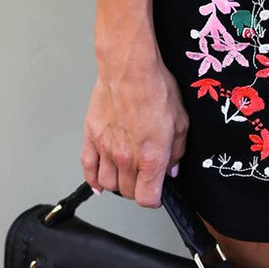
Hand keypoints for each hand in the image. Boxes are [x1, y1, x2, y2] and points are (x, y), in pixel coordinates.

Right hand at [81, 47, 188, 206]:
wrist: (129, 68)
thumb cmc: (155, 88)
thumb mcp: (180, 121)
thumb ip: (177, 151)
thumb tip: (172, 169)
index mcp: (151, 157)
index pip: (148, 199)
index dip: (154, 198)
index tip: (157, 191)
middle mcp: (126, 158)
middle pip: (127, 192)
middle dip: (138, 188)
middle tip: (144, 175)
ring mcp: (106, 149)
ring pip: (108, 183)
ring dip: (118, 183)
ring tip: (126, 172)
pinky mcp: (91, 137)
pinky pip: (88, 168)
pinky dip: (92, 180)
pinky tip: (99, 181)